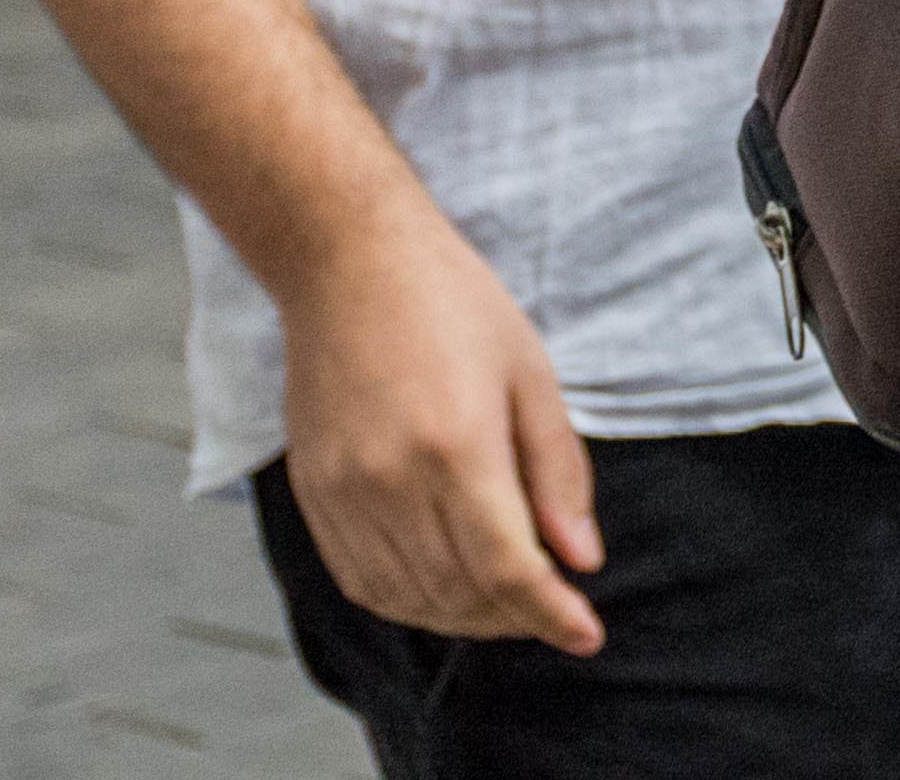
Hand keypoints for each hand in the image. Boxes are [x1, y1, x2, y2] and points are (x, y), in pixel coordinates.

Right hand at [275, 202, 605, 652]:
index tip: (587, 634)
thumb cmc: (453, 304)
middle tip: (557, 613)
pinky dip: (408, 601)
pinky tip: (444, 591)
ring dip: (464, 617)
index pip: (508, 568)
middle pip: (459, 592)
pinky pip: (360, 580)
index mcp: (457, 446)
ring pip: (409, 597)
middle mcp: (392, 480)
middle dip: (516, 618)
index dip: (551, 614)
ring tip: (509, 607)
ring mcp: (344, 492)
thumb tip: (581, 559)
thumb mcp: (533, 374)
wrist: (349, 264)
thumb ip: (558, 473)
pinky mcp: (312, 494)